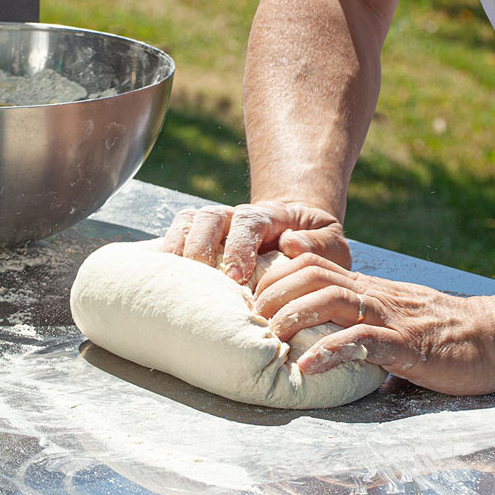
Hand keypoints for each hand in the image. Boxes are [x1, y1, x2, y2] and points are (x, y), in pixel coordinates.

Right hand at [160, 201, 349, 282]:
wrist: (298, 236)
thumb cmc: (316, 245)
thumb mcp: (331, 243)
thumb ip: (319, 244)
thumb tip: (292, 244)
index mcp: (269, 216)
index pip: (248, 222)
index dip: (239, 246)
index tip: (238, 274)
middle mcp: (236, 217)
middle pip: (209, 219)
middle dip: (202, 247)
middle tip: (203, 278)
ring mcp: (215, 227)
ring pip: (187, 225)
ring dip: (179, 249)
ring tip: (175, 278)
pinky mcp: (200, 241)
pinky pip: (175, 238)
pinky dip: (166, 253)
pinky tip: (162, 277)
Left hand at [253, 253, 494, 395]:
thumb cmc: (441, 332)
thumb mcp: (393, 315)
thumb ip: (359, 315)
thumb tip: (320, 333)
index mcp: (368, 290)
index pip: (311, 265)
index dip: (274, 277)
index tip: (250, 302)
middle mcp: (375, 296)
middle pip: (312, 276)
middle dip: (274, 295)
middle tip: (250, 322)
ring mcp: (392, 318)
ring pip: (332, 301)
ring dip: (294, 317)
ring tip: (271, 339)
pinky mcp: (409, 345)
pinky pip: (364, 342)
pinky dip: (331, 352)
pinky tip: (308, 368)